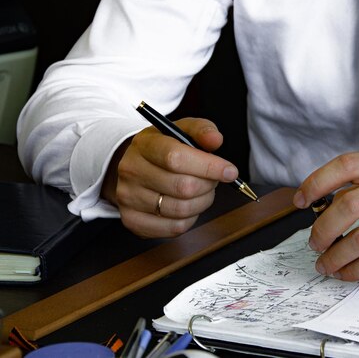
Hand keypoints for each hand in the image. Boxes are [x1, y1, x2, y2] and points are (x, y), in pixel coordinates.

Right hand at [102, 118, 238, 237]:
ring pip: (181, 209)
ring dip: (202, 202)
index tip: (229, 171)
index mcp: (145, 144)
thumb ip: (202, 130)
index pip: (176, 158)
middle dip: (208, 185)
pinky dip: (190, 218)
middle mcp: (132, 171)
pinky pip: (174, 227)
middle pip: (183, 187)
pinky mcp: (133, 220)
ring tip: (202, 191)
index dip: (208, 167)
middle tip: (213, 179)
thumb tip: (215, 139)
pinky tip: (189, 204)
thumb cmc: (164, 149)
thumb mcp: (181, 130)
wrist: (134, 167)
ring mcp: (129, 198)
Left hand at [293, 152, 358, 280]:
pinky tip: (347, 273)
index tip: (300, 200)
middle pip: (348, 205)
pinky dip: (355, 270)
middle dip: (322, 229)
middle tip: (314, 242)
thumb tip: (322, 204)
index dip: (317, 181)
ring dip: (335, 256)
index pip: (347, 165)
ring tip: (325, 264)